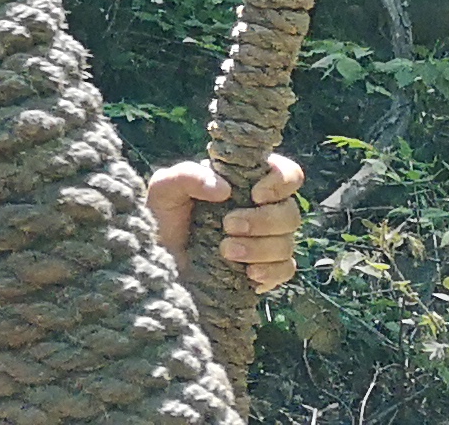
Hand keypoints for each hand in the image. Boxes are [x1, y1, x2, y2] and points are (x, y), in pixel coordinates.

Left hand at [146, 153, 305, 293]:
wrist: (158, 261)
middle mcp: (261, 210)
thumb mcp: (164, 190)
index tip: (255, 195)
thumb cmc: (162, 219)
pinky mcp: (265, 269)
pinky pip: (285, 270)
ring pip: (287, 243)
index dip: (280, 182)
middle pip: (290, 212)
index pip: (286, 174)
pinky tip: (249, 274)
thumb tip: (224, 189)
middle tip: (228, 226)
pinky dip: (270, 272)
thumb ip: (187, 176)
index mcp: (244, 183)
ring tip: (226, 251)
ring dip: (260, 248)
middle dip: (263, 221)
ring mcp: (266, 241)